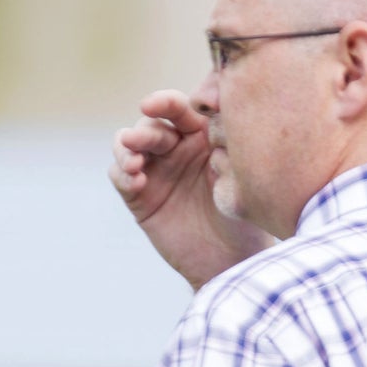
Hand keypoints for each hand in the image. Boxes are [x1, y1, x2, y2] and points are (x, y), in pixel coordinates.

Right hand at [109, 90, 274, 289]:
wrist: (234, 263)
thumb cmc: (247, 221)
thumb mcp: (240, 183)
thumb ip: (225, 149)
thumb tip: (210, 117)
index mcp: (203, 138)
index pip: (179, 109)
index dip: (164, 102)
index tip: (153, 105)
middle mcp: (177, 148)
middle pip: (151, 124)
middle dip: (144, 131)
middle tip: (139, 142)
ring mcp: (156, 170)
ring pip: (128, 144)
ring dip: (126, 148)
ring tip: (134, 163)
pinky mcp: (139, 195)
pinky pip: (120, 176)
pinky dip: (123, 174)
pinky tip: (136, 180)